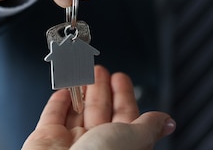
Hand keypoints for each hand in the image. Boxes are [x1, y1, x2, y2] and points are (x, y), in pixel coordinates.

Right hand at [22, 65, 175, 149]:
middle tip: (100, 70)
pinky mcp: (46, 138)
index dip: (123, 95)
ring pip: (77, 112)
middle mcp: (95, 146)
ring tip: (82, 73)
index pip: (125, 116)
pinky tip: (63, 91)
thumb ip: (148, 126)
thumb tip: (167, 122)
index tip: (120, 78)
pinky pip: (52, 116)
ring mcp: (69, 142)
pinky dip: (57, 102)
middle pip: (100, 111)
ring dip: (80, 91)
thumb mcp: (133, 138)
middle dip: (101, 88)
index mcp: (120, 145)